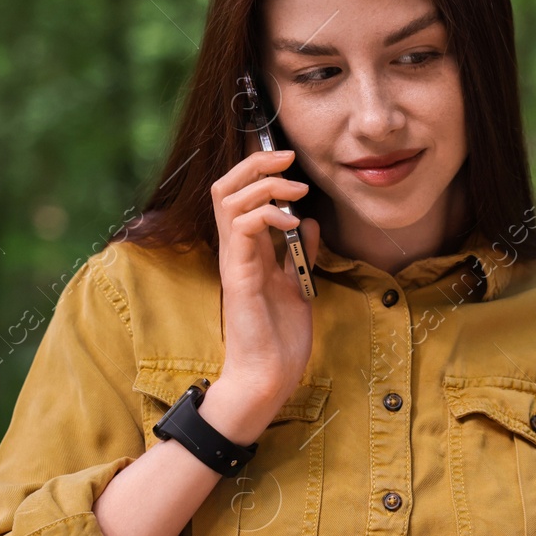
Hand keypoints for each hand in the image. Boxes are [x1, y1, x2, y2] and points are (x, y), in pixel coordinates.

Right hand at [207, 147, 320, 439]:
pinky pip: (243, 227)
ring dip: (264, 184)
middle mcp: (234, 250)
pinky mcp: (238, 275)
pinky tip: (292, 222)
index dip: (258, 170)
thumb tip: (310, 221)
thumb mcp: (298, 284)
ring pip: (228, 199)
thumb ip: (300, 252)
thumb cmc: (280, 337)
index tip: (290, 162)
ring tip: (295, 189)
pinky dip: (267, 214)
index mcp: (247, 250)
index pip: (238, 194)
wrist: (268, 375)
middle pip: (225, 186)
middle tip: (288, 159)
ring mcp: (233, 261)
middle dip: (255, 163)